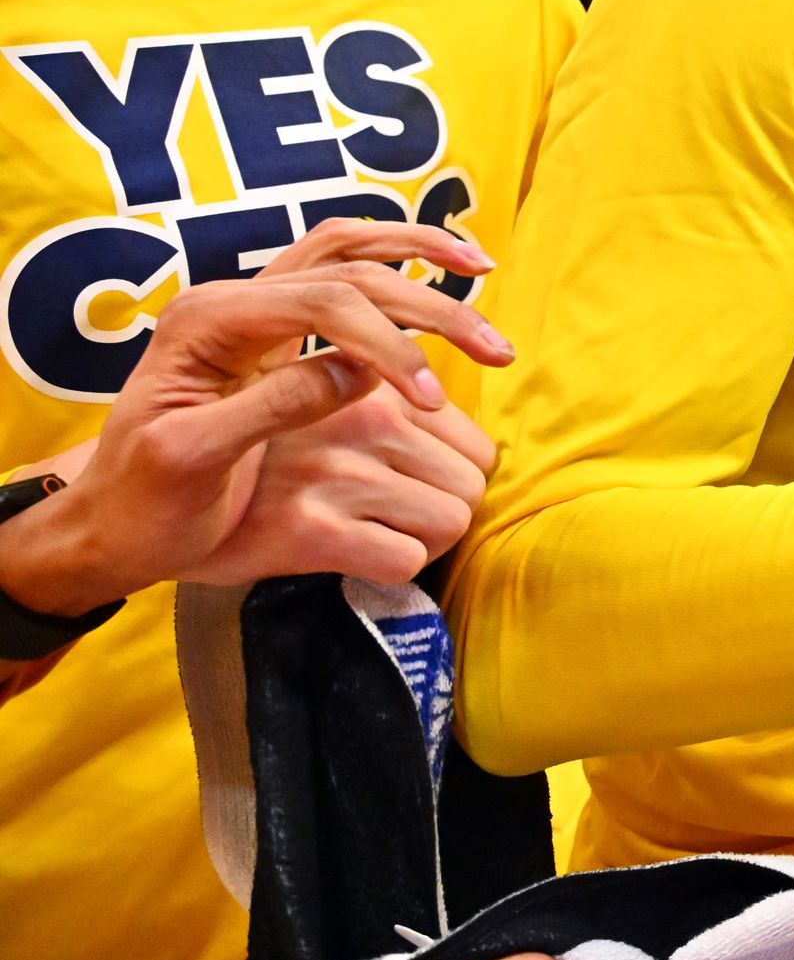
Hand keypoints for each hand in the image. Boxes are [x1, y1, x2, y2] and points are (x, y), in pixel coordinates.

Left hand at [0, 222, 507, 616]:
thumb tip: (361, 373)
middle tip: (494, 352)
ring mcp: (252, 306)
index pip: (324, 303)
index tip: (432, 403)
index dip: (391, 346)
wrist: (110, 519)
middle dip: (432, 306)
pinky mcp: (272, 328)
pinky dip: (395, 260)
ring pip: (349, 248)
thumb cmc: (145, 503)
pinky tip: (437, 272)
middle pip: (351, 270)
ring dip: (421, 255)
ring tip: (484, 269)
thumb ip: (274, 407)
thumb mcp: (194, 461)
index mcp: (206, 323)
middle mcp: (231, 298)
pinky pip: (341, 267)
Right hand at [183, 383, 497, 589]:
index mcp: (371, 389)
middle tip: (393, 521)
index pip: (477, 446)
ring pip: (450, 522)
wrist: (145, 512)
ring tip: (374, 537)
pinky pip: (404, 561)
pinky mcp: (308, 529)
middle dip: (443, 510)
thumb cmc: (257, 467)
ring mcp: (334, 474)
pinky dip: (389, 570)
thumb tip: (482, 454)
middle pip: (471, 486)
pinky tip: (354, 560)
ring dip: (420, 542)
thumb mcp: (324, 417)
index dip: (453, 478)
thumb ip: (393, 417)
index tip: (412, 491)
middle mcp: (358, 420)